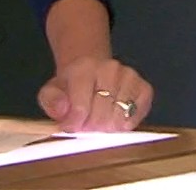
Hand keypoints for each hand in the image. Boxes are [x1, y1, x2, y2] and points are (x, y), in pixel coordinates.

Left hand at [37, 55, 152, 131]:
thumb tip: (62, 110)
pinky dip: (126, 124)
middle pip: (101, 117)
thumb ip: (51, 101)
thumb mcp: (52, 91)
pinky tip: (115, 117)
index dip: (75, 124)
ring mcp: (130, 77)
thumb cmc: (71, 86)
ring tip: (99, 119)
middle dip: (91, 128)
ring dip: (108, 127)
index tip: (72, 127)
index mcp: (84, 67)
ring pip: (119, 119)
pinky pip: (136, 116)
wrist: (91, 70)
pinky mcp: (144, 88)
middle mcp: (110, 68)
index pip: (80, 107)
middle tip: (86, 124)